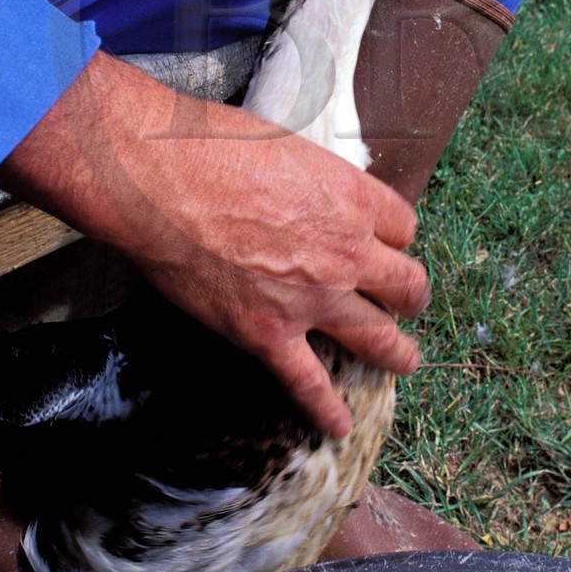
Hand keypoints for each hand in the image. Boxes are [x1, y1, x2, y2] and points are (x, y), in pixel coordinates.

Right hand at [0, 52, 428, 438]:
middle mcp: (346, 252)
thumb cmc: (213, 148)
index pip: (403, 226)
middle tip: (407, 299)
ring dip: (397, 352)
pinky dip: (327, 409)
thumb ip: (313, 180)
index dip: (394, 237)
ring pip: (378, 337)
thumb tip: (310, 192)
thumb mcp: (287, 145)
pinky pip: (309, 383)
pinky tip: (339, 426)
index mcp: (352, 199)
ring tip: (405, 360)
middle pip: (406, 283)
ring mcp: (311, 298)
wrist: (160, 182)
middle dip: (409, 294)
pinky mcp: (268, 334)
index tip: (386, 242)